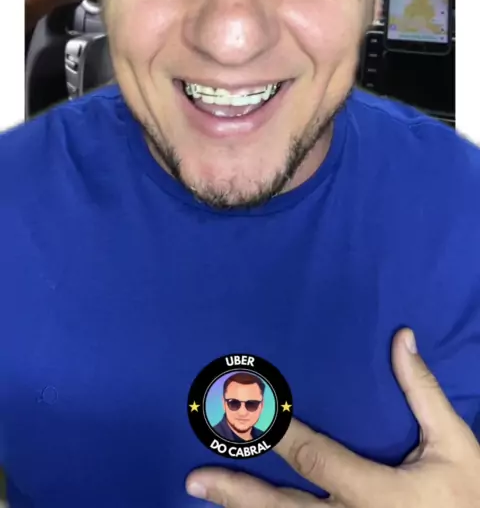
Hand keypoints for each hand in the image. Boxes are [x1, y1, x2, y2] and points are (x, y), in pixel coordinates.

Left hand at [185, 329, 479, 506]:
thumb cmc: (468, 498)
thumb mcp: (454, 444)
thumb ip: (423, 391)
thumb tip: (402, 338)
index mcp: (378, 493)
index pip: (316, 459)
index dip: (280, 435)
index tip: (249, 412)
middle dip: (237, 492)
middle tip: (195, 478)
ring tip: (203, 495)